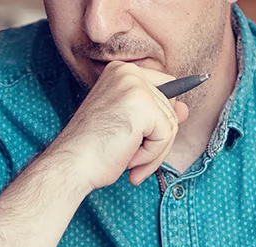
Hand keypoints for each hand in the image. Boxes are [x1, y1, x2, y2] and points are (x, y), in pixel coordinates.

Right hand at [46, 61, 189, 190]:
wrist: (70, 165)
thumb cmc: (93, 150)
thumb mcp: (128, 126)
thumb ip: (157, 114)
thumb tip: (185, 109)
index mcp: (121, 72)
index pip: (166, 90)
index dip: (160, 118)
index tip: (138, 139)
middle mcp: (128, 72)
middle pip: (170, 109)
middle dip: (156, 140)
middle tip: (130, 156)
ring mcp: (135, 86)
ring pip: (171, 124)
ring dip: (153, 151)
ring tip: (127, 159)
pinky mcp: (142, 105)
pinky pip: (166, 136)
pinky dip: (151, 155)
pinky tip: (128, 159)